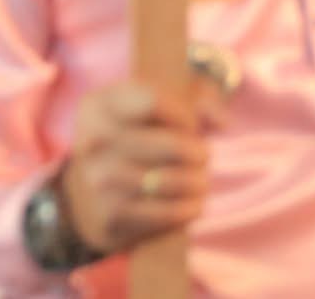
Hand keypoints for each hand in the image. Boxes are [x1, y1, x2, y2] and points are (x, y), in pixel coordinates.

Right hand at [59, 79, 215, 255]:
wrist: (91, 195)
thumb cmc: (135, 141)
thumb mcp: (151, 111)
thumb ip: (195, 102)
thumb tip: (224, 122)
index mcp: (98, 105)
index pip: (153, 101)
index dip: (183, 115)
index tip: (188, 126)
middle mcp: (93, 139)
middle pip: (173, 145)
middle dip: (198, 154)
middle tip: (201, 158)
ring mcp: (99, 178)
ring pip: (174, 181)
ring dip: (197, 183)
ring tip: (199, 181)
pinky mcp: (111, 213)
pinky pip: (168, 213)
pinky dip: (189, 209)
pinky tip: (192, 203)